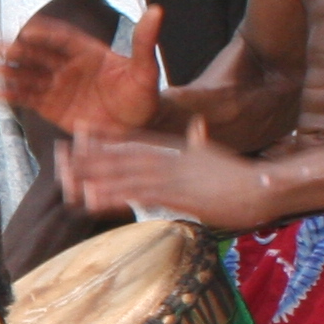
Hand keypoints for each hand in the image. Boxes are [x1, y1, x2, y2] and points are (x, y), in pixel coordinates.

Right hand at [0, 5, 162, 134]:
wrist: (138, 128)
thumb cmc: (143, 97)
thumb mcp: (146, 71)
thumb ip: (144, 43)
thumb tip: (156, 11)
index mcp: (89, 52)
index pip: (63, 39)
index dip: (46, 33)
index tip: (28, 30)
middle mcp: (70, 66)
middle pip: (41, 55)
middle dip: (21, 51)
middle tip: (2, 47)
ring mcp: (59, 87)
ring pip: (32, 76)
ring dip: (13, 72)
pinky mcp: (53, 107)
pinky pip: (31, 99)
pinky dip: (16, 96)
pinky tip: (0, 93)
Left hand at [58, 120, 280, 228]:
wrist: (264, 188)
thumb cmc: (242, 176)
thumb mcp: (216, 152)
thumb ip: (201, 138)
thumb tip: (198, 125)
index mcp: (176, 148)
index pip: (134, 140)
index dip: (106, 137)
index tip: (80, 133)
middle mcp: (169, 156)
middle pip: (122, 155)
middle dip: (90, 155)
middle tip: (59, 154)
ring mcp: (172, 174)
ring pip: (124, 173)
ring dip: (94, 175)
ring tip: (66, 176)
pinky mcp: (177, 194)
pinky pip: (138, 194)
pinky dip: (114, 195)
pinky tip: (93, 198)